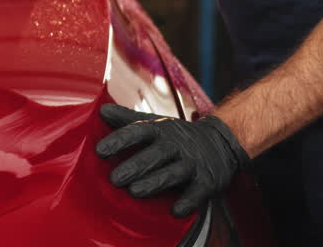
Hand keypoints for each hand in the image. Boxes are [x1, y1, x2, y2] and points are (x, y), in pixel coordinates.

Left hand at [95, 104, 250, 217]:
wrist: (221, 141)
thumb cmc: (178, 136)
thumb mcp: (156, 124)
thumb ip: (128, 119)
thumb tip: (101, 111)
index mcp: (161, 130)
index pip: (139, 131)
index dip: (120, 140)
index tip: (100, 150)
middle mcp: (176, 145)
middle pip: (155, 155)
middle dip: (135, 166)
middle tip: (114, 178)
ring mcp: (192, 163)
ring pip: (173, 173)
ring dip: (154, 183)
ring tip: (134, 192)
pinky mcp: (206, 181)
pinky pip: (197, 192)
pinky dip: (187, 201)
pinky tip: (175, 210)